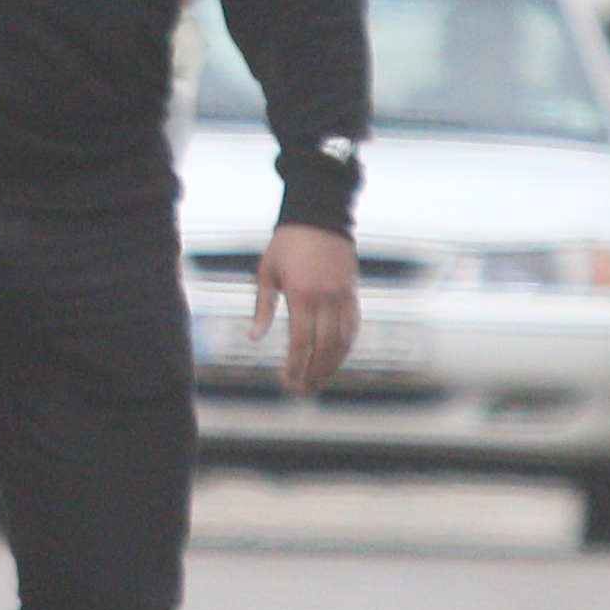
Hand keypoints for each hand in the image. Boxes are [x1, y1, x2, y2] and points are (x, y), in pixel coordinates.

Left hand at [253, 223, 360, 397]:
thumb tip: (255, 338)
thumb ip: (263, 307)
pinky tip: (336, 360)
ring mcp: (343, 297)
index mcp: (302, 295)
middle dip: (315, 373)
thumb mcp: (266, 272)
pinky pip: (354, 327)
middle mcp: (326, 299)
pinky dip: (347, 347)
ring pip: (344, 341)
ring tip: (318, 382)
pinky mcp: (353, 293)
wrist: (320, 219)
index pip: (301, 341)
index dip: (296, 365)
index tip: (288, 380)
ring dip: (333, 366)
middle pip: (325, 347)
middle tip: (302, 390)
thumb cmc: (286, 245)